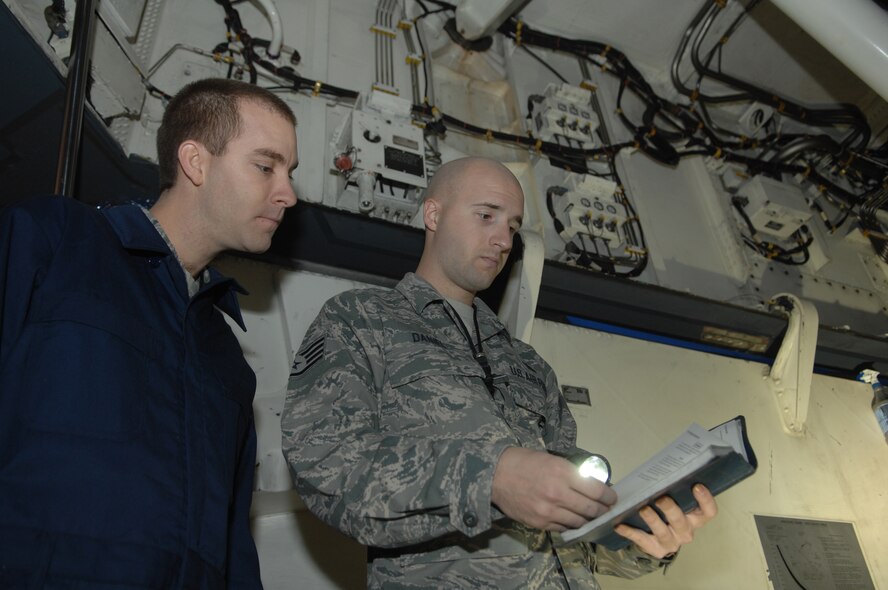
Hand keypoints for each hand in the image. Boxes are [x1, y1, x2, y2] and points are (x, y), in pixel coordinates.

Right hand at [491, 447, 616, 530]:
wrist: (496, 475)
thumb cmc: (523, 462)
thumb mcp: (551, 459)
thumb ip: (570, 473)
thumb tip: (591, 485)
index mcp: (562, 473)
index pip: (596, 490)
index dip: (609, 496)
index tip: (612, 498)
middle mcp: (558, 493)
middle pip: (592, 509)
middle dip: (603, 511)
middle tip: (607, 510)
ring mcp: (548, 511)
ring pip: (579, 522)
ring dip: (589, 520)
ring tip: (592, 517)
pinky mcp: (540, 523)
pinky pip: (564, 528)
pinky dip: (571, 525)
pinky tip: (573, 520)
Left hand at [614, 484, 717, 558]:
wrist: (654, 538)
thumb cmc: (666, 513)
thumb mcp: (674, 502)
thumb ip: (673, 490)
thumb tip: (666, 466)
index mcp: (695, 518)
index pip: (708, 512)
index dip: (705, 500)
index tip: (696, 485)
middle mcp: (685, 531)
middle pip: (682, 522)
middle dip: (671, 509)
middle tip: (661, 498)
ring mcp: (671, 542)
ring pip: (663, 532)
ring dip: (652, 520)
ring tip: (643, 509)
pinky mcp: (655, 549)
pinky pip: (642, 540)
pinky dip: (630, 532)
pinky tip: (619, 525)